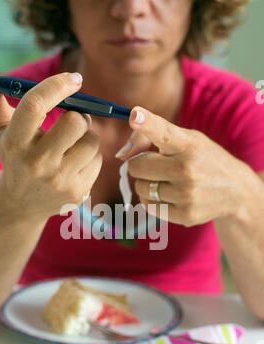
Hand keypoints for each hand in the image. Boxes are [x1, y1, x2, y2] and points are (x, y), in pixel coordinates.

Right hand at [0, 69, 102, 221]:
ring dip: (87, 136)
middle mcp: (37, 163)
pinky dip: (90, 156)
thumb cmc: (16, 159)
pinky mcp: (77, 192)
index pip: (35, 105)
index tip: (74, 79)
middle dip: (79, 114)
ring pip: (91, 141)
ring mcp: (59, 180)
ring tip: (72, 143)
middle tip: (74, 117)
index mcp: (16, 143)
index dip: (57, 86)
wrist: (21, 205)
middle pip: (75, 122)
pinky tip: (75, 163)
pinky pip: (97, 160)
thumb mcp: (2, 133)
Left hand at [115, 106, 246, 226]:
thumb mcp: (185, 139)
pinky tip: (169, 195)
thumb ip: (150, 137)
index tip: (135, 115)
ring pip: (140, 188)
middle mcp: (188, 169)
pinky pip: (148, 207)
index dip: (147, 123)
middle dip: (139, 165)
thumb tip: (121, 155)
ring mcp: (187, 194)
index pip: (165, 132)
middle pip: (136, 167)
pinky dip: (152, 200)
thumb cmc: (200, 159)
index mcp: (189, 144)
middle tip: (154, 164)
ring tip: (165, 180)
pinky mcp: (185, 215)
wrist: (235, 191)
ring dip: (145, 184)